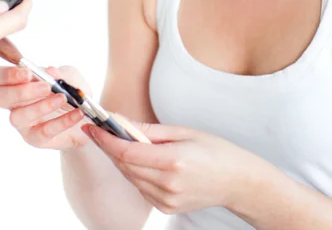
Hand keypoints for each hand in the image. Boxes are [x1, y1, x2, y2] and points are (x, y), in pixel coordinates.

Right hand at [0, 64, 94, 149]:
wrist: (87, 116)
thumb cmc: (71, 91)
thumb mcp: (71, 77)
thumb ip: (61, 74)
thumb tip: (50, 71)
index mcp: (18, 82)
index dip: (8, 74)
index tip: (29, 73)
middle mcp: (15, 103)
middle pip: (0, 97)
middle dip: (21, 91)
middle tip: (46, 87)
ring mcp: (23, 122)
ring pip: (17, 116)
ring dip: (41, 106)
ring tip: (63, 98)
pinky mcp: (35, 138)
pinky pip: (43, 131)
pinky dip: (62, 121)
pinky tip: (76, 113)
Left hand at [82, 117, 257, 214]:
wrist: (238, 181)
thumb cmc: (214, 150)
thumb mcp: (184, 132)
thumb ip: (150, 130)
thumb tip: (122, 123)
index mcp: (172, 161)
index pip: (127, 152)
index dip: (106, 139)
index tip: (93, 127)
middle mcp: (167, 184)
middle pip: (124, 165)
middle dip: (109, 146)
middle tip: (100, 129)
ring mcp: (166, 200)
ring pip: (131, 177)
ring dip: (121, 159)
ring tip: (119, 141)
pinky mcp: (167, 207)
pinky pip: (141, 187)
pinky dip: (135, 172)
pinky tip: (142, 160)